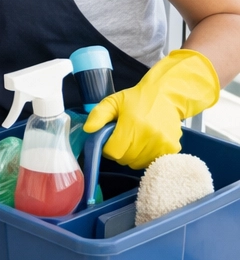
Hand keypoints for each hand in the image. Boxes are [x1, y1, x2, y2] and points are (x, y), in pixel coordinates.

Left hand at [84, 48, 219, 169]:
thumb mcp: (113, 101)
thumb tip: (88, 129)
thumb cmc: (137, 99)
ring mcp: (162, 143)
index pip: (113, 151)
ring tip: (135, 140)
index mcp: (133, 123)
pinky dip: (146, 157)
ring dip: (132, 156)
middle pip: (125, 159)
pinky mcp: (172, 149)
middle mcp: (149, 135)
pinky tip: (146, 144)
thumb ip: (98, 115)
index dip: (107, 147)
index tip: (110, 139)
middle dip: (119, 151)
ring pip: (138, 164)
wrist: (166, 96)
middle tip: (122, 138)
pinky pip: (151, 162)